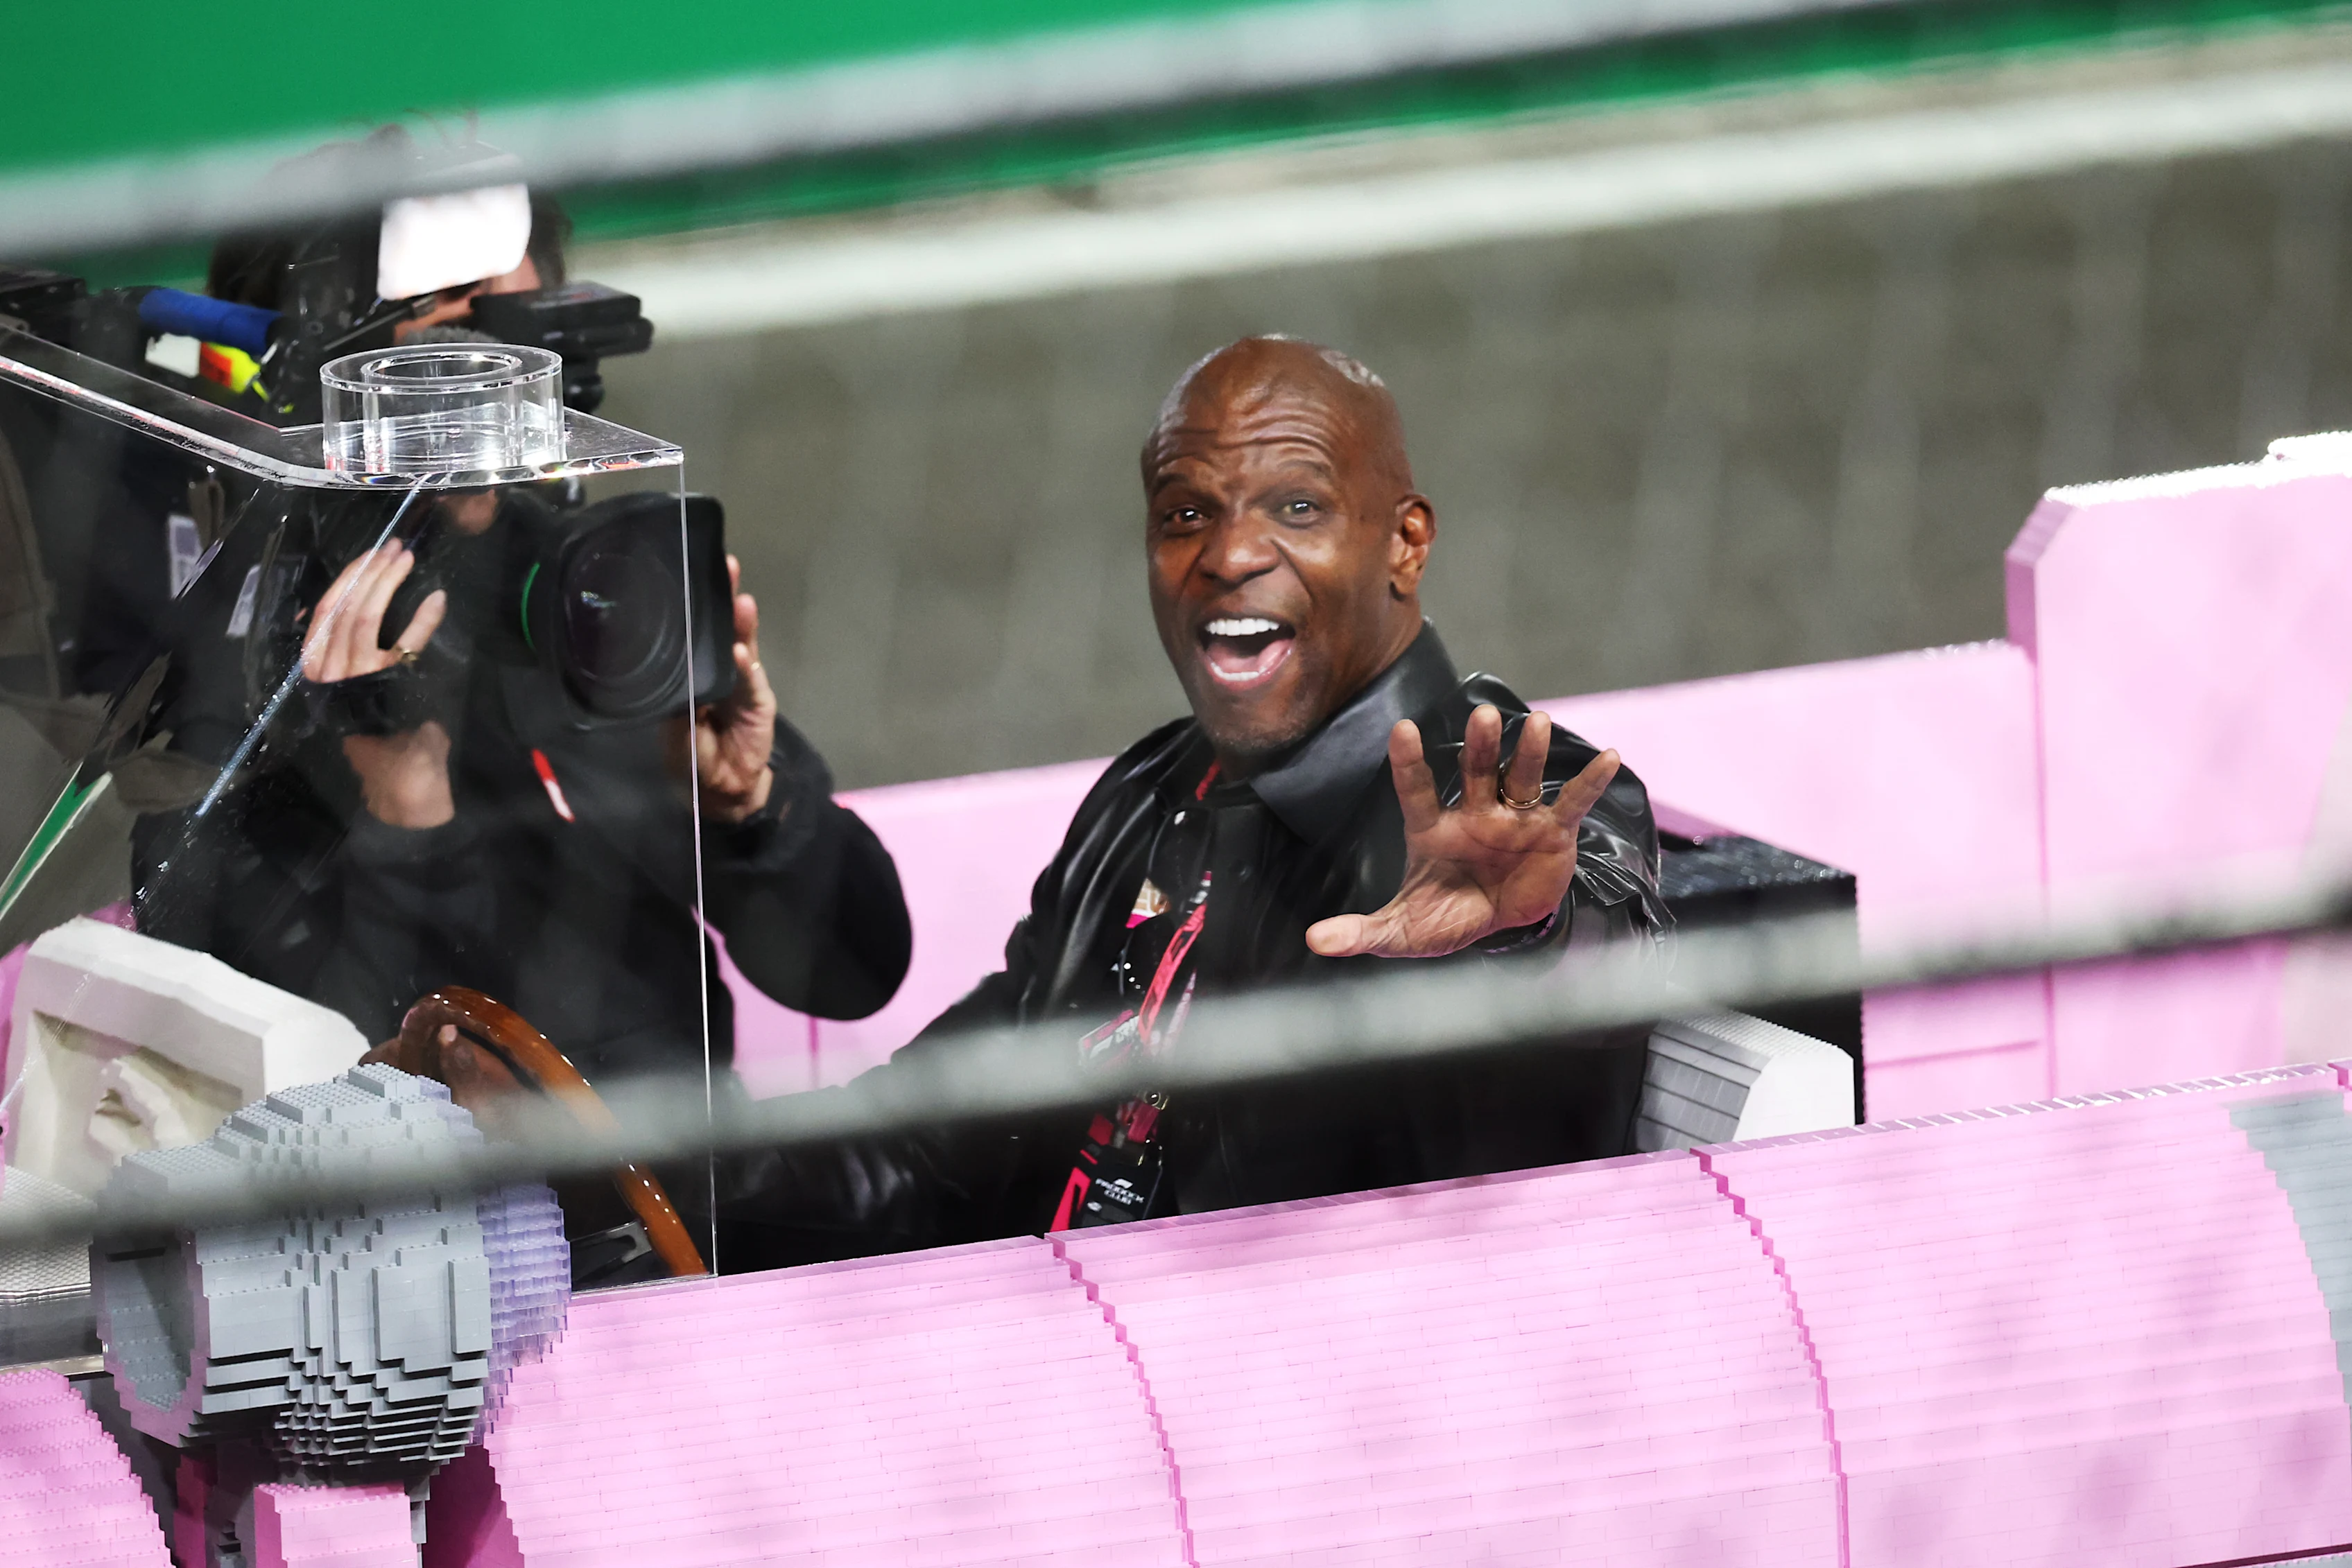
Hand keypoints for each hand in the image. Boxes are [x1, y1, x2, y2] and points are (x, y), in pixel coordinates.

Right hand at [303, 543, 454, 828]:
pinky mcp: (388, 687)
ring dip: (389, 583)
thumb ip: (352, 653)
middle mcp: (330, 672)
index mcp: (319, 669)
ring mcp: (356, 678)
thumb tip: (361, 609)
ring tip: (407, 561)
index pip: (324, 612)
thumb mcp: (356, 686)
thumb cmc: (382, 728)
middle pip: (344, 607)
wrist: (397, 775)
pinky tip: (436, 599)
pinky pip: (407, 643)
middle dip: (371, 572)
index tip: (368, 556)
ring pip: (365, 617)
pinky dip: (423, 618)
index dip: (347, 580)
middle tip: (394, 549)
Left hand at [695, 555, 777, 824]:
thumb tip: (676, 669)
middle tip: (725, 566)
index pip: (694, 633)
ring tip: (741, 601)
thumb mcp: (675, 728)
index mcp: (693, 673)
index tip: (691, 575)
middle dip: (723, 598)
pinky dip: (746, 667)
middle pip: (722, 629)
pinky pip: (751, 681)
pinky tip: (743, 651)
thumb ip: (678, 701)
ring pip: (741, 646)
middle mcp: (718, 670)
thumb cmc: (693, 757)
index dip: (695, 607)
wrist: (725, 787)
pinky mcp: (758, 700)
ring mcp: (741, 683)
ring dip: (741, 624)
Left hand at [1305, 705, 1618, 959]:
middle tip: (1483, 716)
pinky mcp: (1551, 832)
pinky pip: (1570, 802)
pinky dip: (1589, 781)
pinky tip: (1607, 757)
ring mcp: (1514, 818)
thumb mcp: (1402, 931)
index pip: (1416, 790)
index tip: (1402, 729)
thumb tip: (1316, 941)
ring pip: (1521, 777)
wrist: (1497, 928)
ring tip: (1539, 723)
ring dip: (1529, 751)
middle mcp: (1474, 814)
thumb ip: (1363, 931)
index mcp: (1433, 830)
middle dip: (1480, 746)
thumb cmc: (1445, 918)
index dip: (1409, 763)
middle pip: (1474, 772)